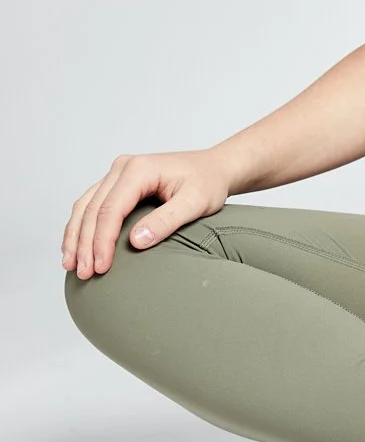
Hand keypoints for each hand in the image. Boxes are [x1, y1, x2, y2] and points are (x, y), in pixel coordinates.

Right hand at [61, 149, 232, 278]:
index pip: (110, 209)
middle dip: (85, 244)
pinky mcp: (118, 183)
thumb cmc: (209, 183)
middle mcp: (123, 168)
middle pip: (92, 209)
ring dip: (76, 237)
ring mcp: (118, 174)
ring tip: (72, 265)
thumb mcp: (196, 203)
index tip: (101, 267)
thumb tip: (136, 242)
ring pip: (85, 206)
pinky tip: (78, 248)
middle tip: (84, 273)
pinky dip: (82, 227)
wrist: (215, 168)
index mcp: (139, 170)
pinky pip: (92, 205)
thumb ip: (167, 221)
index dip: (102, 241)